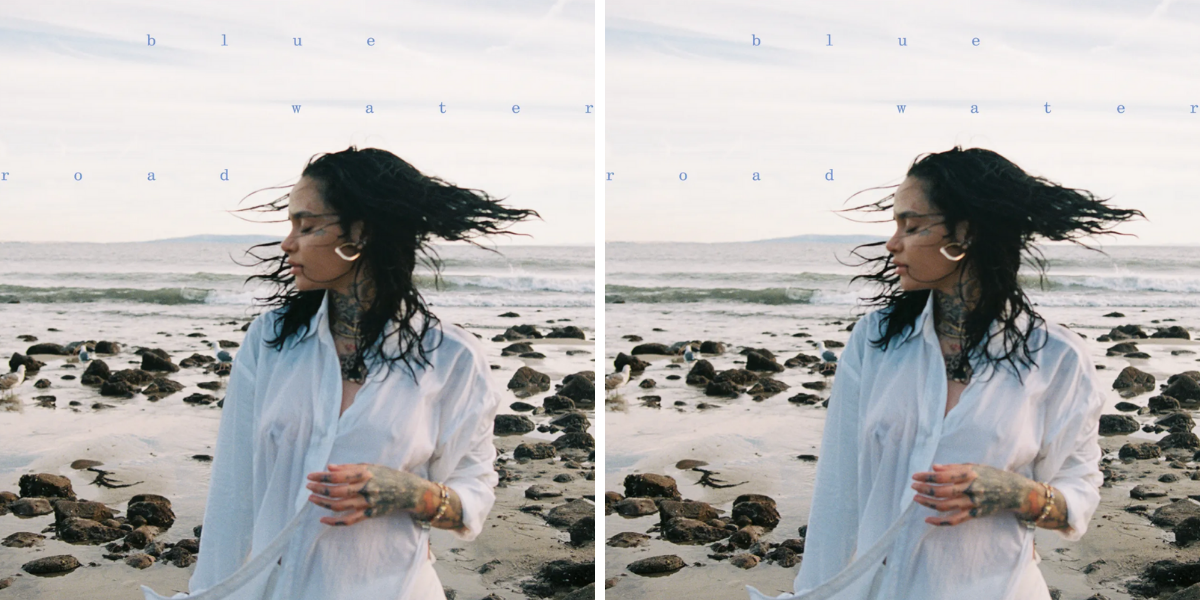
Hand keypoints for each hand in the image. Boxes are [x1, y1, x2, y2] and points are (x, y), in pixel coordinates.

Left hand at [305, 463, 431, 525]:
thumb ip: (349, 467)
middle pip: (337, 491)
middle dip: (320, 489)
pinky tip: (323, 519)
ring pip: (340, 506)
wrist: (407, 491)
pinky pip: (349, 520)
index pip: (338, 476)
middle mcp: (366, 488)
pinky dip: (335, 522)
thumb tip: (329, 468)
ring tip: (312, 499)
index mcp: (365, 474)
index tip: (310, 476)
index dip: (322, 476)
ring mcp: (368, 503)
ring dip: (323, 503)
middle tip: (308, 487)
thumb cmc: (387, 476)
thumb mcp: (371, 466)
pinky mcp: (369, 514)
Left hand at [910, 463, 1039, 526]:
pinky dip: (940, 522)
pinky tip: (927, 519)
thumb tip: (934, 468)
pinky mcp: (974, 514)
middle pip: (942, 491)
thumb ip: (953, 467)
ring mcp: (972, 503)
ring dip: (928, 503)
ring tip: (917, 498)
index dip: (926, 477)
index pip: (942, 476)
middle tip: (913, 487)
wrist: (1013, 491)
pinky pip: (954, 520)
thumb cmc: (991, 476)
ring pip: (945, 506)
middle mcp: (970, 489)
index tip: (915, 476)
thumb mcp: (974, 466)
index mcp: (969, 474)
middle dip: (924, 489)